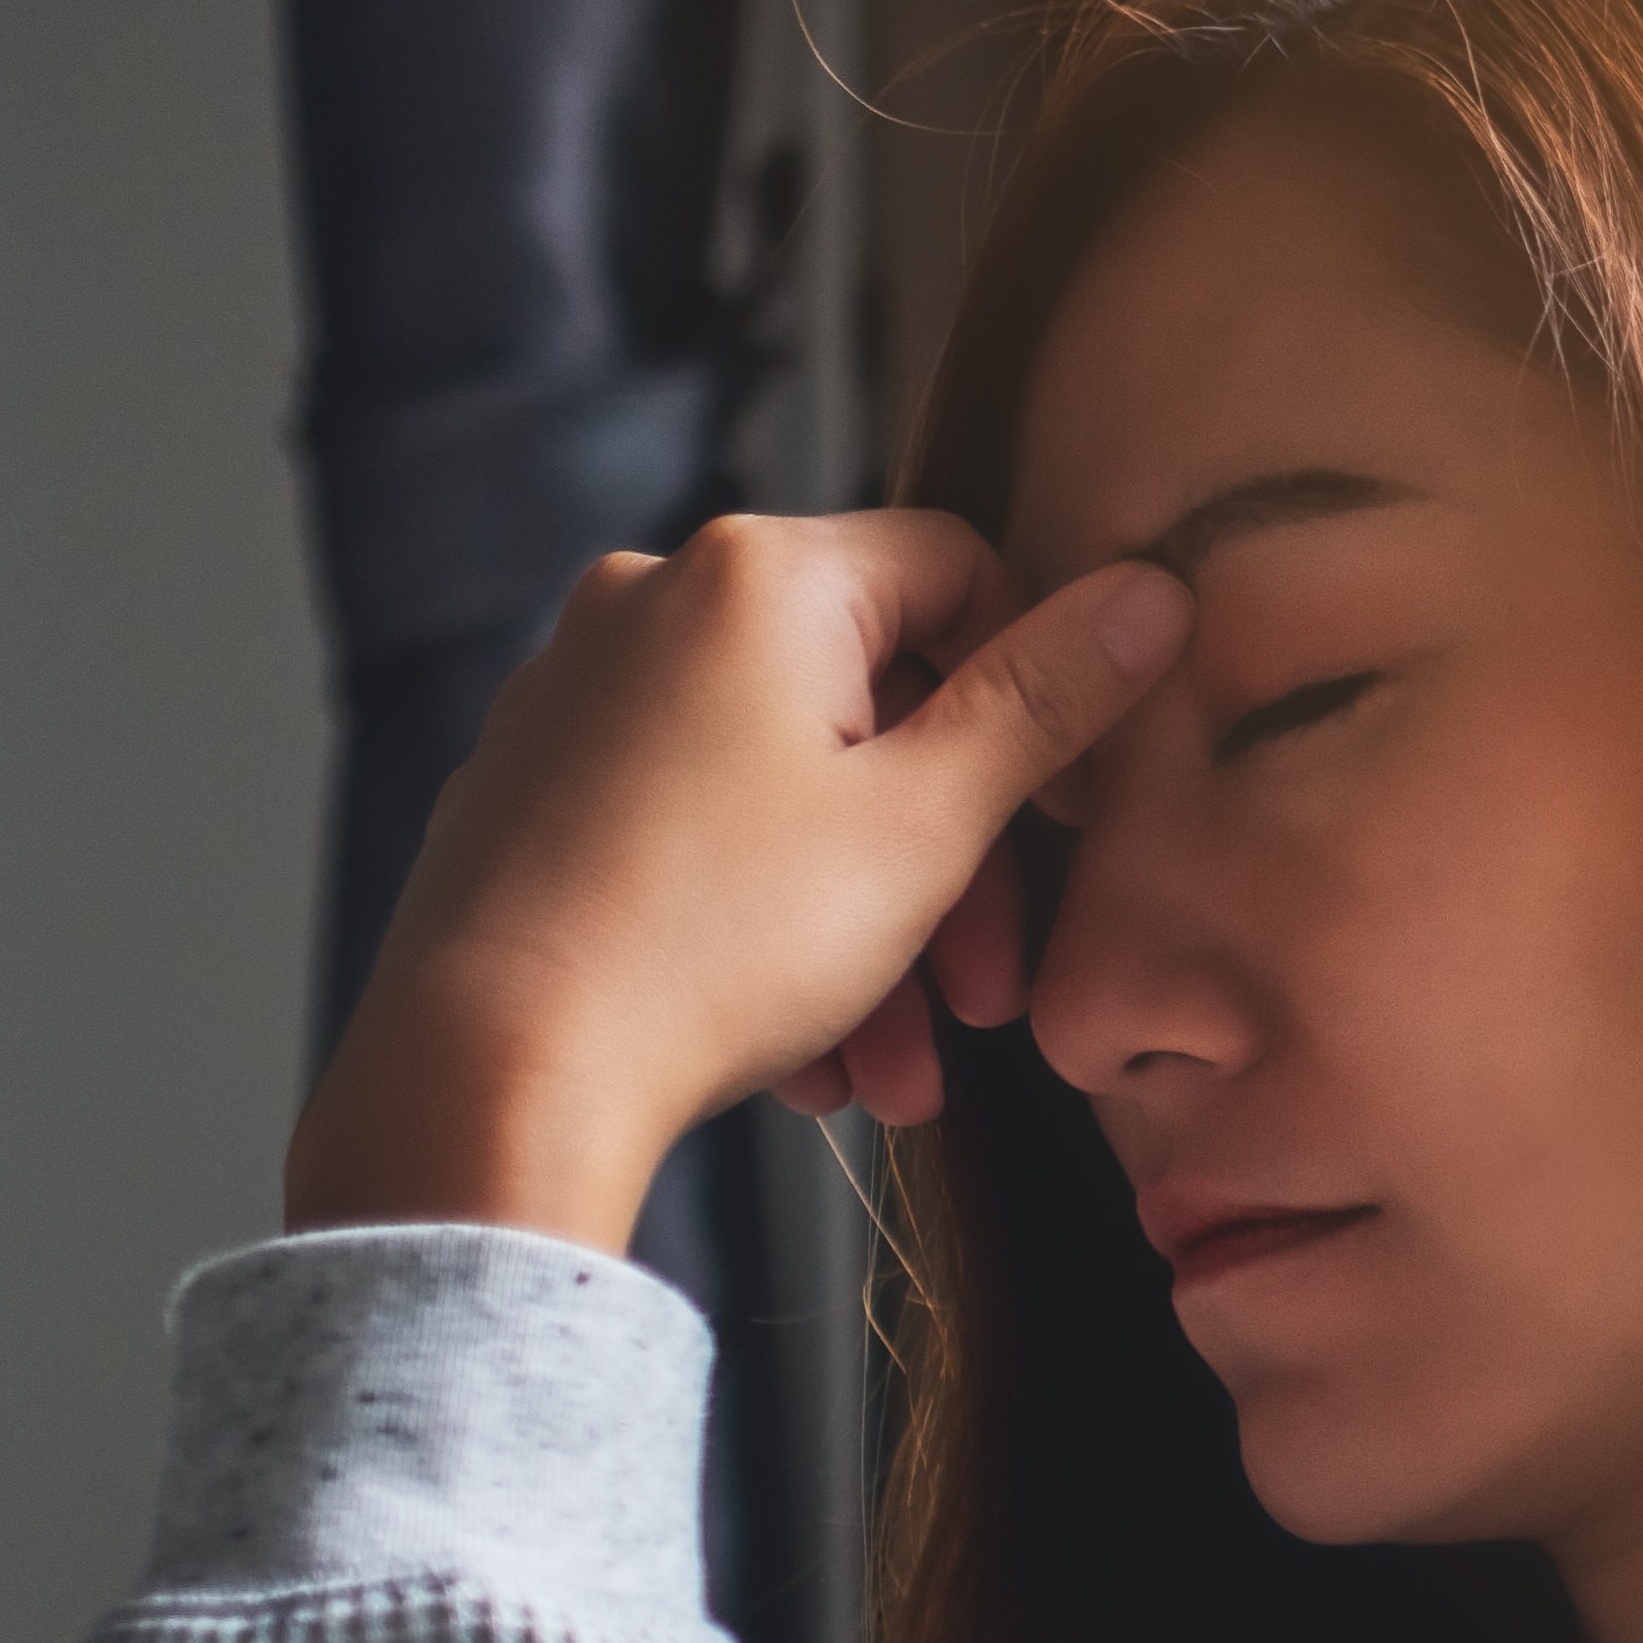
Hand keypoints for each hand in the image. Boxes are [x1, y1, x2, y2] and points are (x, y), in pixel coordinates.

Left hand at [284, 512, 1188, 1249]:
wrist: (493, 1073)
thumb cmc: (718, 942)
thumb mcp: (928, 823)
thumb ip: (1045, 699)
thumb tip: (1150, 589)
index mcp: (760, 577)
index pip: (959, 569)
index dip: (1040, 690)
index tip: (1065, 821)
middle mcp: (653, 603)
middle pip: (874, 702)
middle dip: (952, 865)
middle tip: (987, 998)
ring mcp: (576, 696)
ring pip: (787, 790)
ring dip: (872, 930)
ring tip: (894, 1072)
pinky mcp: (530, 791)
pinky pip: (696, 834)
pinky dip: (768, 926)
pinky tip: (802, 1056)